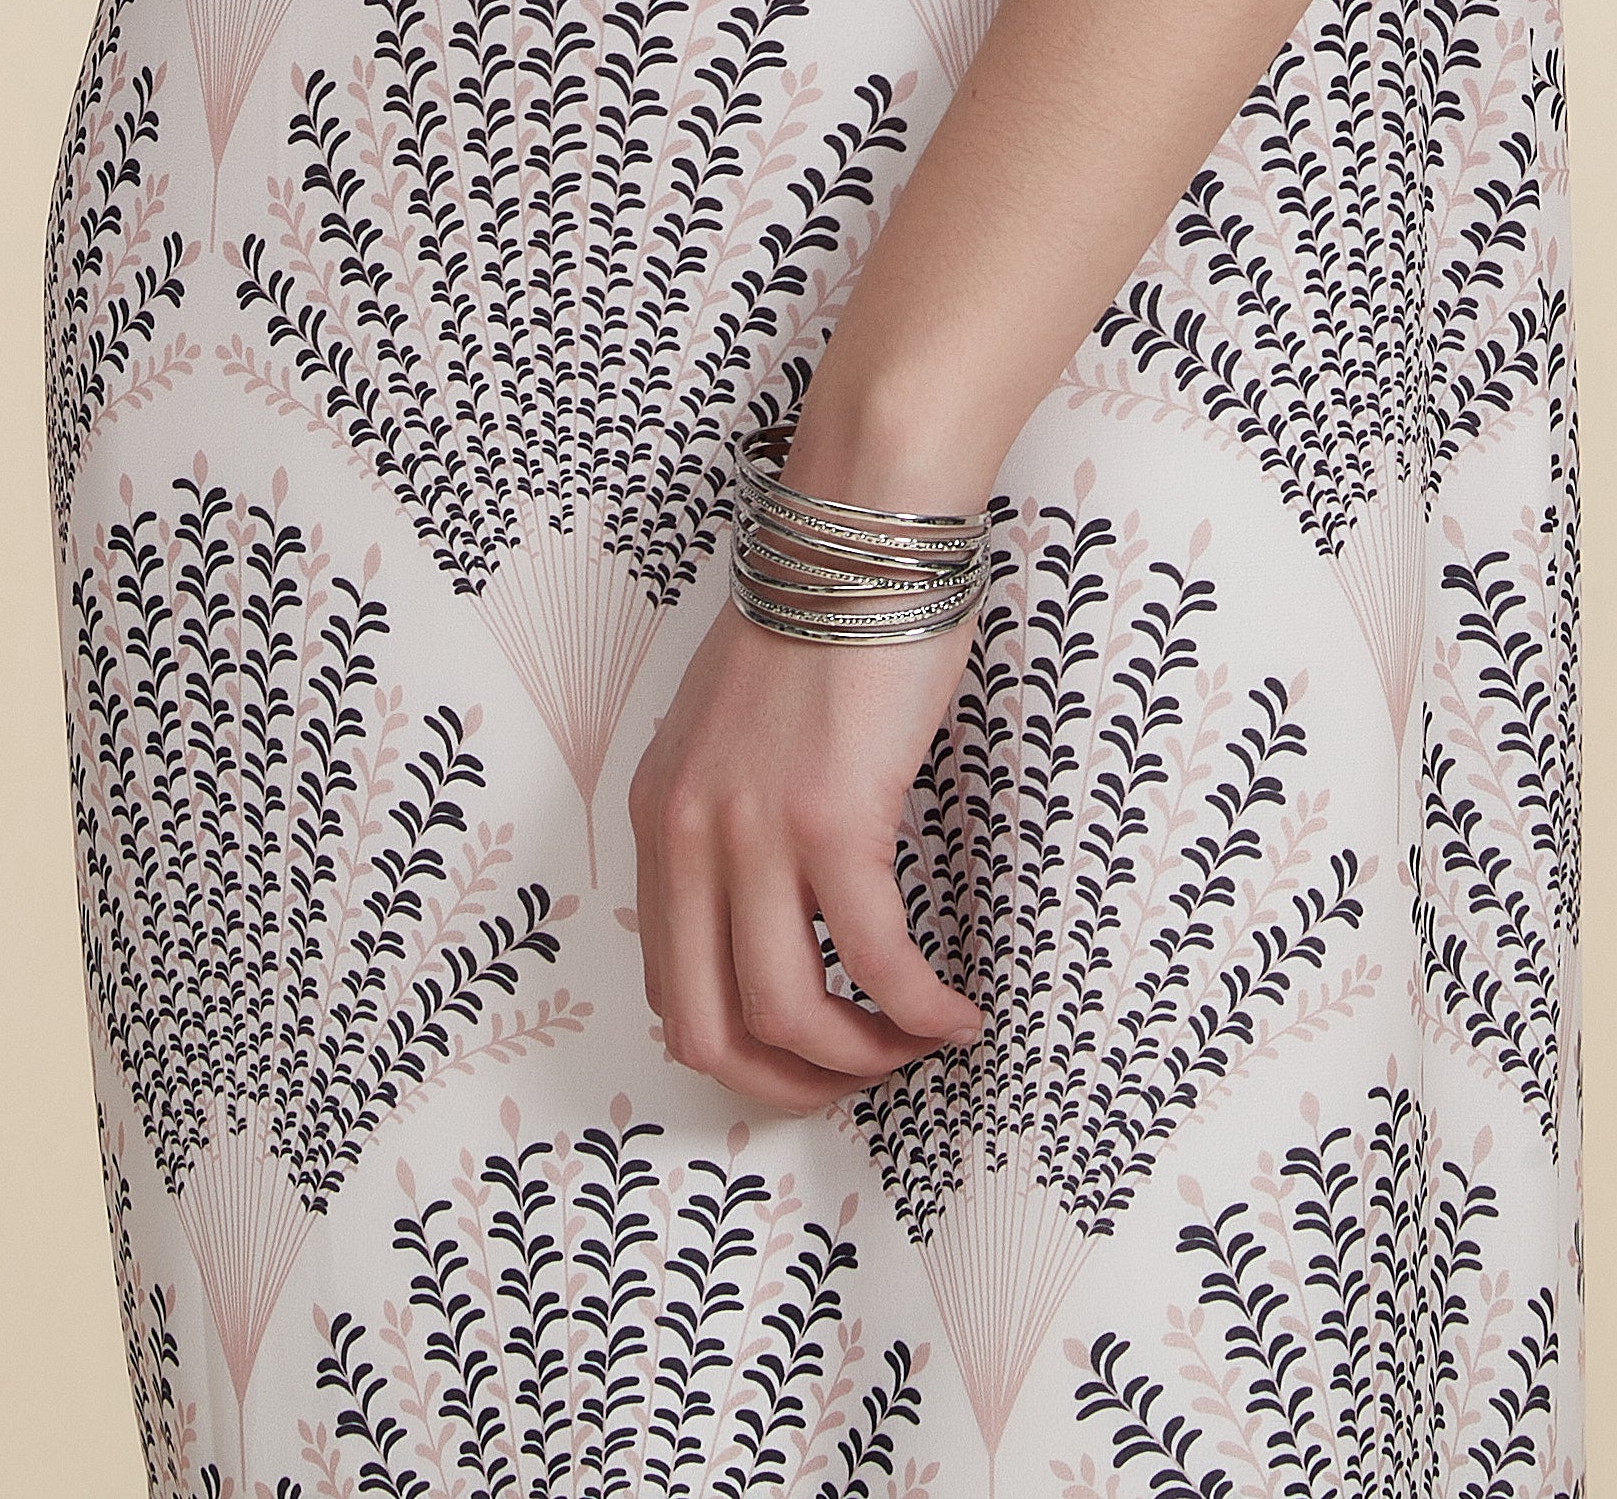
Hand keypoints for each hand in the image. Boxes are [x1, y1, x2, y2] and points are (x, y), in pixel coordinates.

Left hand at [628, 593, 985, 1114]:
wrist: (859, 532)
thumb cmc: (820, 619)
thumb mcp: (732, 731)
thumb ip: (730, 815)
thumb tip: (771, 914)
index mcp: (660, 815)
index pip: (672, 989)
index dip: (745, 1051)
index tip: (812, 1051)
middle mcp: (688, 834)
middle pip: (712, 1029)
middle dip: (791, 1084)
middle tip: (861, 1077)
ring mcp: (755, 830)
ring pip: (791, 1015)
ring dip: (863, 1058)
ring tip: (916, 1044)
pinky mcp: (832, 819)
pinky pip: (878, 961)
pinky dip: (921, 1010)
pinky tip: (956, 1013)